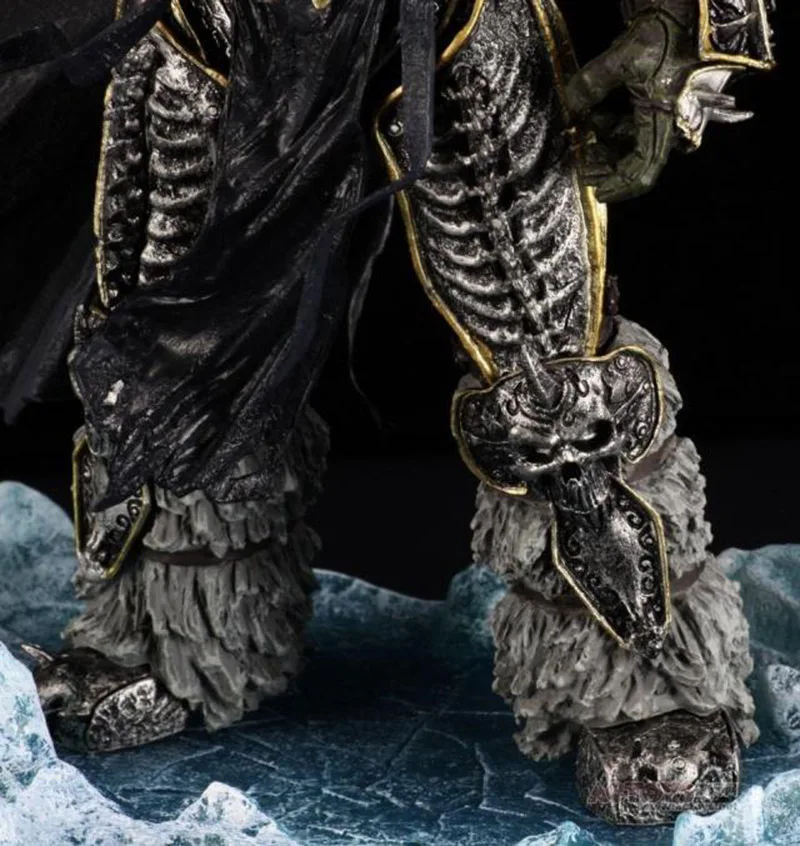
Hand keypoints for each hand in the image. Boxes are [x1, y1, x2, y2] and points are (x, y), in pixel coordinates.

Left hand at [564, 8, 748, 202]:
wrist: (697, 8)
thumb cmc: (670, 31)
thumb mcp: (625, 58)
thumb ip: (592, 85)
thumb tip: (571, 105)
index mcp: (667, 121)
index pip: (642, 171)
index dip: (618, 186)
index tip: (596, 192)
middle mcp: (674, 124)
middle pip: (636, 159)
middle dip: (607, 162)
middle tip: (581, 161)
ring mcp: (672, 113)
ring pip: (636, 141)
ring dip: (608, 142)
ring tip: (583, 134)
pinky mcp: (667, 100)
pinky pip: (640, 124)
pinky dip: (616, 125)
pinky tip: (596, 116)